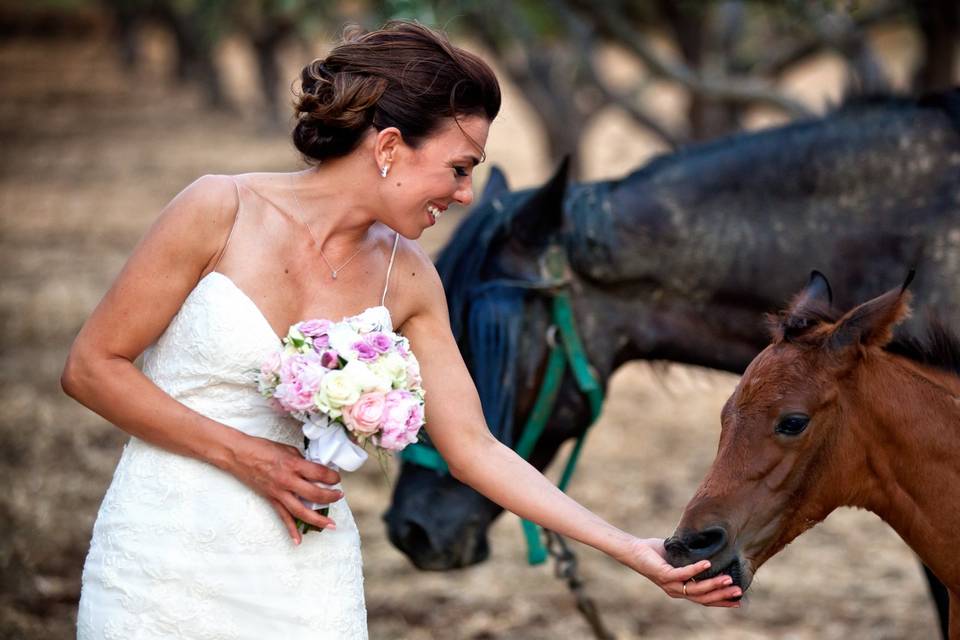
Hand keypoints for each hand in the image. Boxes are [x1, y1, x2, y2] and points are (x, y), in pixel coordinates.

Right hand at [226, 434, 342, 543]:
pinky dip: (290, 530)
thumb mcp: (288, 450)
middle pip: (315, 495)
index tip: (336, 478)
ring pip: (301, 511)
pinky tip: (298, 540)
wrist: (240, 455)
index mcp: (294, 465)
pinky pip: (283, 517)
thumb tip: (315, 471)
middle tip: (339, 496)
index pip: (320, 473)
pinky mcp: (271, 500)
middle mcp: (288, 481)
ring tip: (330, 524)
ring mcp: (279, 493)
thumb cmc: (263, 448)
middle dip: (330, 497)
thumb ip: (303, 461)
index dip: (332, 477)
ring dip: (318, 519)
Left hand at [619, 537, 741, 606]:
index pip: (704, 599)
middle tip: (739, 591)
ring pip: (696, 589)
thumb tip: (712, 551)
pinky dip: (696, 569)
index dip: (721, 601)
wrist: (634, 550)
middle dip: (722, 596)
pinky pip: (683, 574)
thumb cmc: (656, 553)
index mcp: (682, 588)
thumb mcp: (680, 557)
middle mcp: (677, 590)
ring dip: (713, 584)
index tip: (738, 600)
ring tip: (728, 578)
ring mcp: (670, 584)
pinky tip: (707, 563)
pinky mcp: (663, 574)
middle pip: (703, 598)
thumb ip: (693, 559)